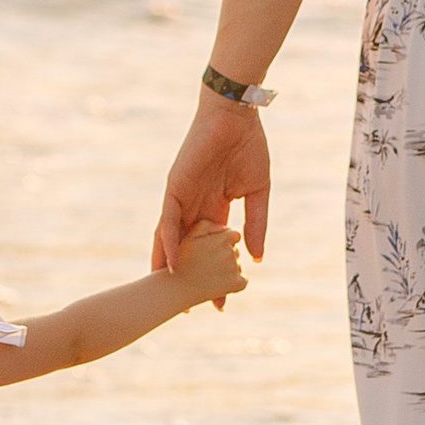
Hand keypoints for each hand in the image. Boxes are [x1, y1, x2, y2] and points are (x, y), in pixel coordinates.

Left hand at [153, 94, 270, 294]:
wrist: (236, 116)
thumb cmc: (248, 147)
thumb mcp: (257, 193)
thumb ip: (255, 225)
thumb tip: (256, 258)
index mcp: (213, 207)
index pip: (209, 249)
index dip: (212, 273)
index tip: (219, 301)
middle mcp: (193, 207)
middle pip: (185, 249)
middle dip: (186, 278)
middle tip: (187, 308)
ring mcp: (181, 198)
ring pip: (169, 239)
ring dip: (169, 267)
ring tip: (169, 295)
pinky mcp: (174, 188)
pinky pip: (168, 220)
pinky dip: (168, 243)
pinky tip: (171, 265)